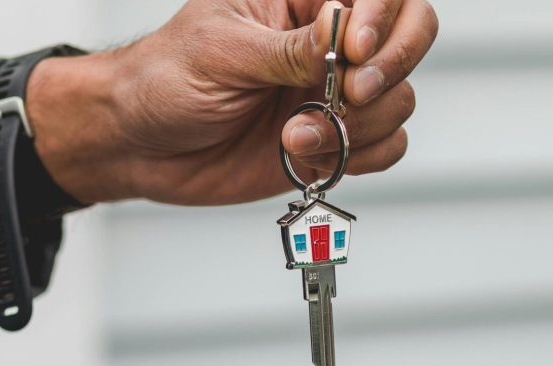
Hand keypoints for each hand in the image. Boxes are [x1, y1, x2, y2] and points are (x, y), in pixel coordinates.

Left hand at [27, 0, 437, 204]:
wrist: (140, 145)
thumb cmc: (165, 80)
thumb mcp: (223, 52)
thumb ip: (290, 48)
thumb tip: (344, 32)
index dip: (383, 19)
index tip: (354, 52)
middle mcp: (330, 40)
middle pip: (412, 32)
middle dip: (391, 69)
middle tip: (350, 97)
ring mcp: (337, 91)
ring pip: (400, 99)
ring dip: (357, 128)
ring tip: (294, 138)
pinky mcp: (336, 139)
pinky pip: (387, 146)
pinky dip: (360, 158)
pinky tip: (309, 158)